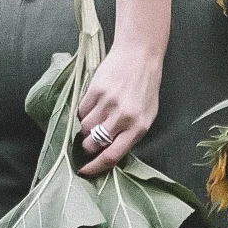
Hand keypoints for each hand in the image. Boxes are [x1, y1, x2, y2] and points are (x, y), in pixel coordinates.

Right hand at [77, 41, 161, 174]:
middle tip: (87, 143)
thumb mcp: (146, 115)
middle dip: (87, 147)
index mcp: (138, 127)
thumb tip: (108, 154)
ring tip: (94, 119)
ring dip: (84, 129)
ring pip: (84, 128)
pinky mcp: (95, 90)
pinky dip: (83, 113)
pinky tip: (92, 105)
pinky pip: (80, 111)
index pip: (112, 156)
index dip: (95, 167)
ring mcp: (108, 103)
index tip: (84, 172)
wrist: (140, 56)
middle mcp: (123, 117)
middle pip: (93, 144)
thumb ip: (130, 135)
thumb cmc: (145, 88)